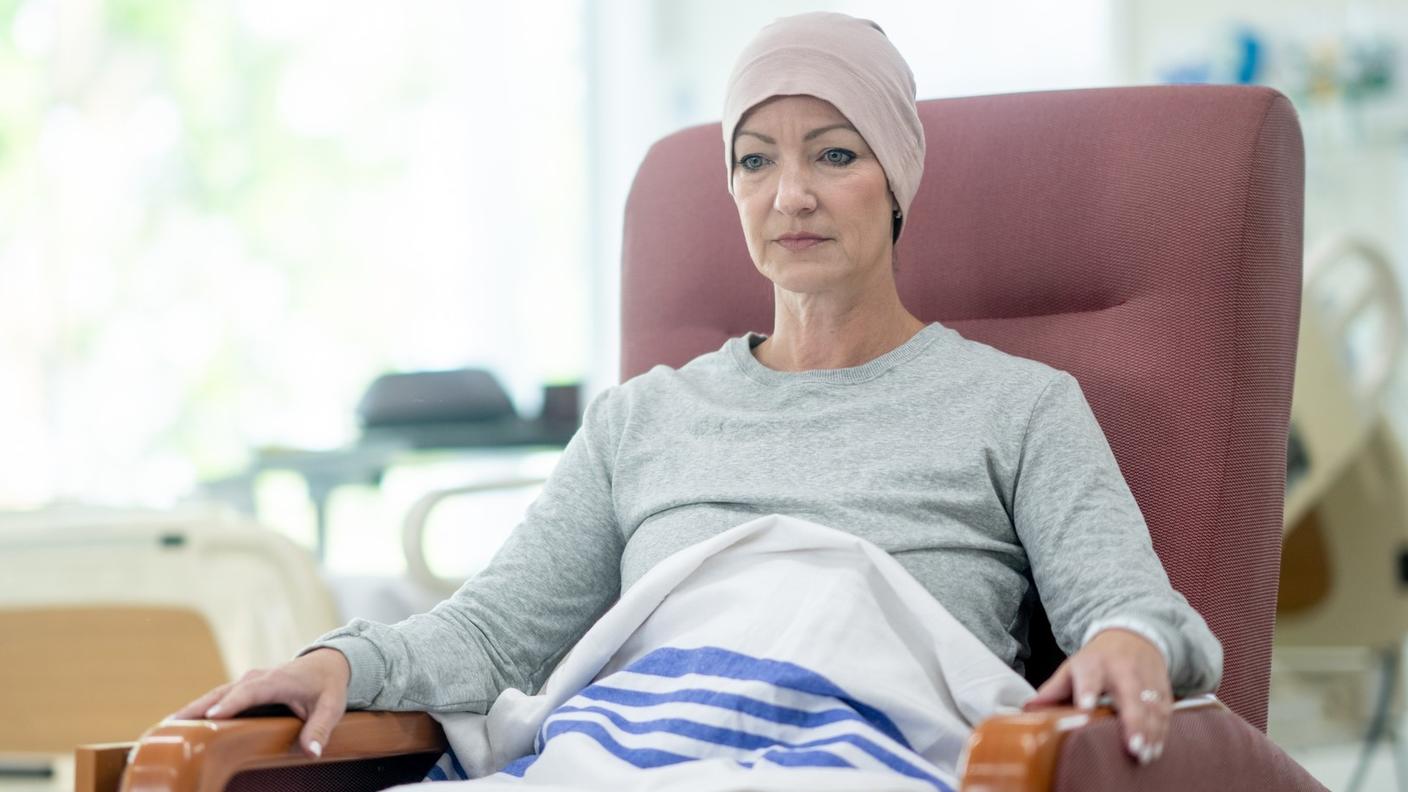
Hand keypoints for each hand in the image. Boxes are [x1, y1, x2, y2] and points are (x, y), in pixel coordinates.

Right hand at [168, 648, 351, 758]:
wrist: (326, 665)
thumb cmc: (328, 688)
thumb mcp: (332, 707)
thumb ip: (321, 728)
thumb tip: (311, 751)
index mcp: (276, 681)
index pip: (250, 692)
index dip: (231, 704)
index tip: (212, 716)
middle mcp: (255, 679)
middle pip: (222, 693)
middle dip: (197, 708)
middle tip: (169, 726)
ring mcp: (245, 684)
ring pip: (213, 697)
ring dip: (190, 711)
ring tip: (163, 730)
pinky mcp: (239, 691)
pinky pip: (215, 700)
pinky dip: (196, 711)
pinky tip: (177, 728)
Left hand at [1022, 628, 1171, 764]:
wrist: (1133, 636)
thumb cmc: (1097, 659)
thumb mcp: (1072, 667)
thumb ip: (1053, 690)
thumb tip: (1028, 710)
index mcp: (1094, 665)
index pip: (1089, 678)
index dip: (1087, 691)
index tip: (1085, 707)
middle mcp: (1123, 671)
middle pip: (1130, 696)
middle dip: (1133, 722)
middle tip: (1132, 747)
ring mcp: (1145, 679)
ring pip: (1151, 706)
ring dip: (1150, 732)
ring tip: (1145, 754)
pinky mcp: (1162, 688)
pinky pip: (1165, 710)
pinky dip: (1162, 730)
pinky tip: (1156, 748)